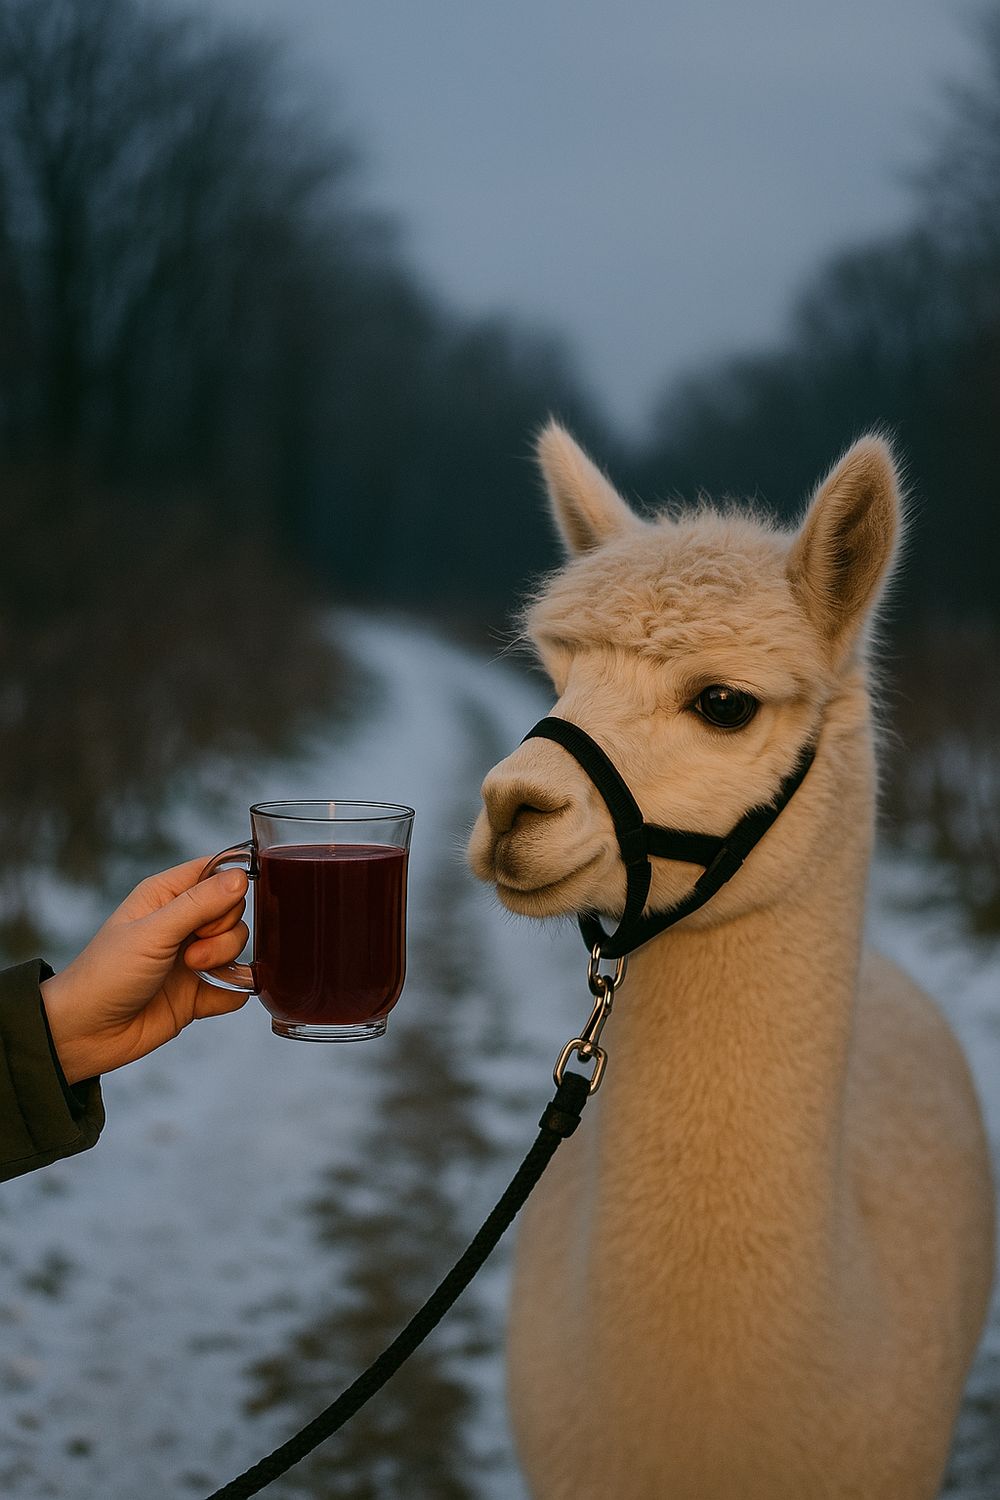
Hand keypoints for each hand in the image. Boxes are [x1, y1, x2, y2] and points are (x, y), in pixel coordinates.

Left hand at [41, 858, 250, 1084]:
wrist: (86, 1033)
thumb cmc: (106, 974)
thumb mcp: (153, 933)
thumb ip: (199, 904)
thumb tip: (241, 878)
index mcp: (166, 896)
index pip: (215, 872)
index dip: (227, 886)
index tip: (216, 908)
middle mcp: (182, 924)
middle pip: (233, 911)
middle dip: (223, 930)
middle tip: (191, 950)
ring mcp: (192, 958)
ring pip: (238, 945)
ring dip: (225, 960)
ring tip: (193, 972)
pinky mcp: (200, 992)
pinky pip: (237, 985)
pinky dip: (233, 989)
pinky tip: (212, 995)